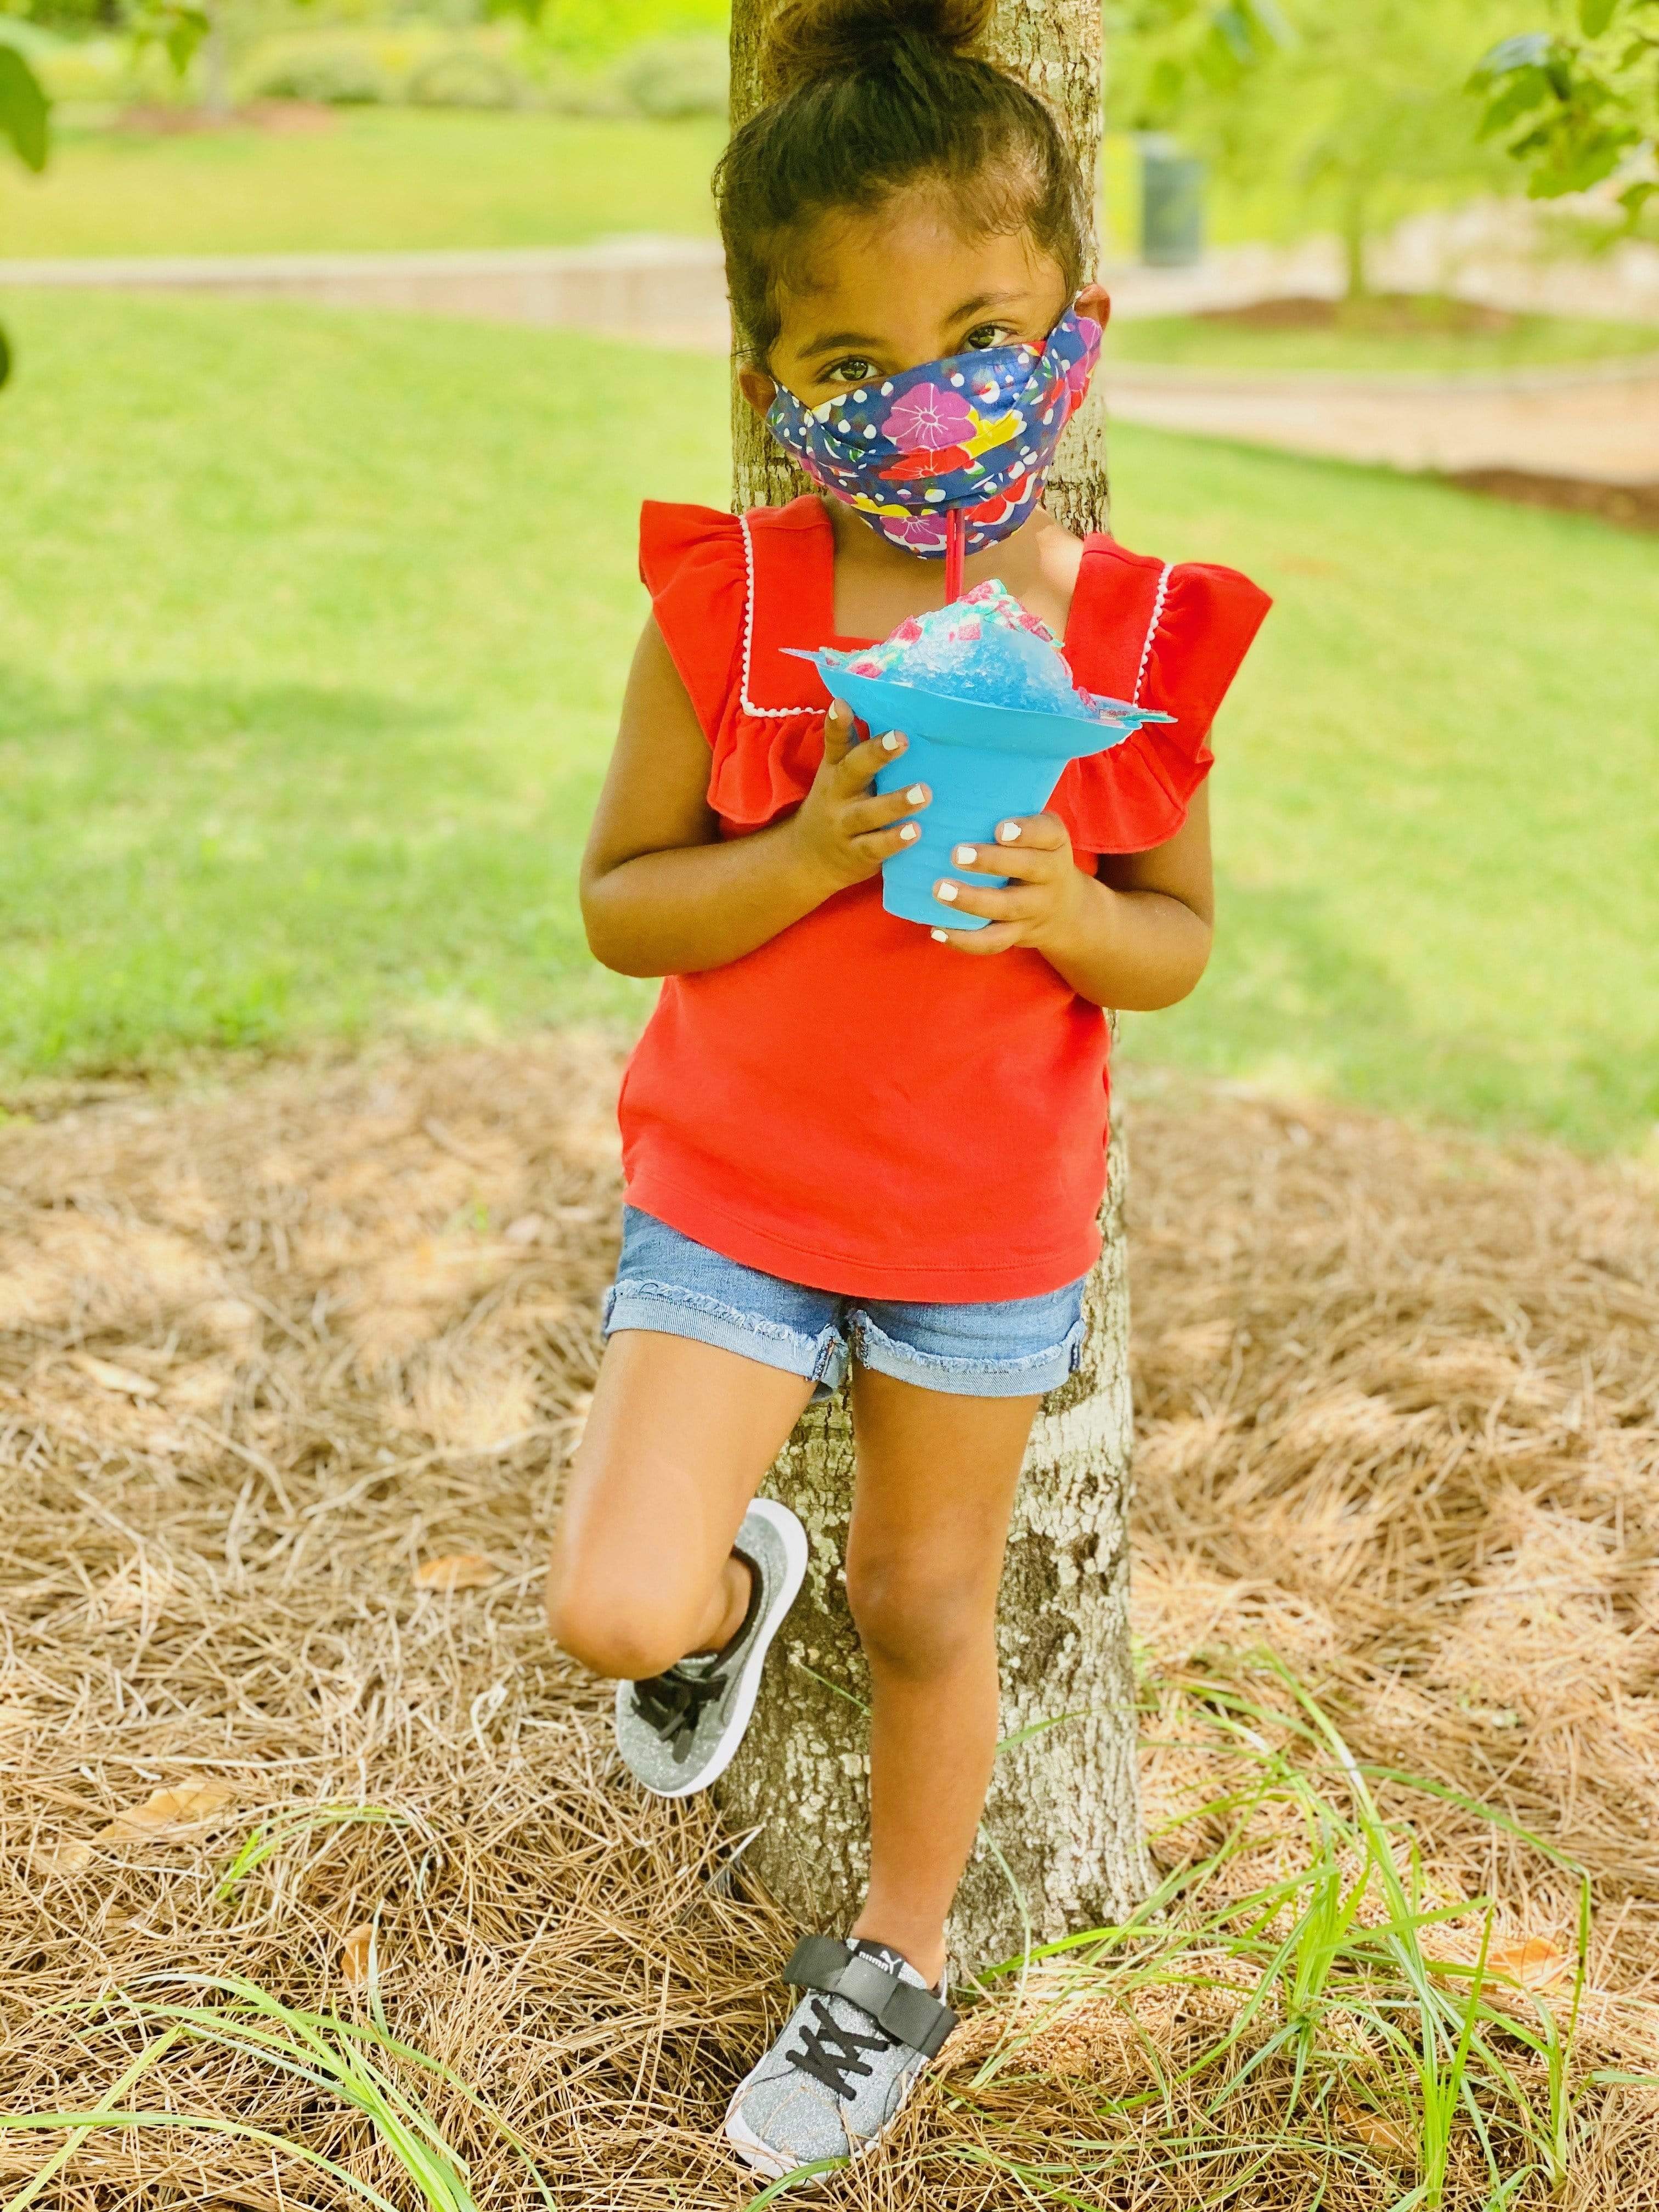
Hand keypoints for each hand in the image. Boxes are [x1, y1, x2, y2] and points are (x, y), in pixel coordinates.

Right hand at [786, 698, 930, 895]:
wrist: (808, 859)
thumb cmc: (839, 806)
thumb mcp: (840, 777)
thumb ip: (864, 753)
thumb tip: (903, 714)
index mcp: (835, 770)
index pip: (835, 743)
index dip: (837, 723)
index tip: (842, 703)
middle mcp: (837, 794)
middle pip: (853, 771)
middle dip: (876, 754)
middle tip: (902, 739)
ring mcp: (845, 825)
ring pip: (869, 813)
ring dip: (897, 803)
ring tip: (924, 793)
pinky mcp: (857, 854)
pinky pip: (876, 847)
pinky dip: (895, 840)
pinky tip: (916, 832)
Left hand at [929, 813, 1107, 958]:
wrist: (1067, 910)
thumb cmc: (1036, 855)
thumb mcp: (1039, 833)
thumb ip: (1010, 811)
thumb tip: (956, 777)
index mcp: (1054, 843)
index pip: (1047, 833)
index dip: (1026, 832)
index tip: (1000, 829)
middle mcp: (1050, 876)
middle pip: (1028, 870)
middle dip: (992, 862)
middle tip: (956, 854)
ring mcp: (1034, 909)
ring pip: (1006, 909)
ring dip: (971, 901)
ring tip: (938, 889)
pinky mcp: (1018, 935)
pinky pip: (993, 942)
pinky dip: (965, 940)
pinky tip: (936, 930)